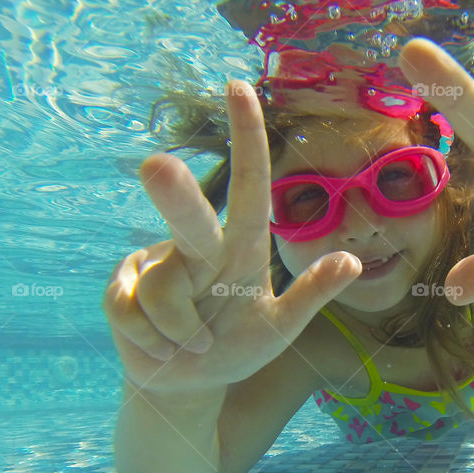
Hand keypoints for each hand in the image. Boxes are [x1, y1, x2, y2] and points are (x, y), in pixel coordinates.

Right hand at [103, 80, 361, 394]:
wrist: (188, 385)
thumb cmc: (237, 348)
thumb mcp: (281, 327)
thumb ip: (313, 294)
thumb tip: (353, 260)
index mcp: (239, 248)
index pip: (248, 187)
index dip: (246, 138)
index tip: (240, 87)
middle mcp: (196, 246)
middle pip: (189, 216)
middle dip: (174, 196)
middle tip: (156, 166)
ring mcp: (152, 265)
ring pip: (165, 292)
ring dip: (183, 333)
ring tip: (193, 344)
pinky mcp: (119, 290)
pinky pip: (134, 313)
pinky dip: (156, 342)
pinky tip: (161, 346)